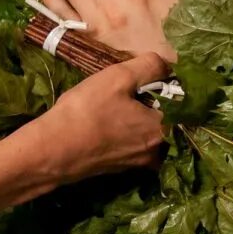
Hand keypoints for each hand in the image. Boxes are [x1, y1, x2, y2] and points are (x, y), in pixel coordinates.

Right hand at [29, 52, 171, 181]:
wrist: (50, 152)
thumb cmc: (86, 112)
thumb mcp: (117, 77)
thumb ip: (148, 66)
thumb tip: (167, 63)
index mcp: (163, 130)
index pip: (182, 104)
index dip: (171, 87)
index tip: (155, 77)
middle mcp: (157, 151)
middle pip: (167, 122)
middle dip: (155, 105)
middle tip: (135, 90)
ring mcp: (137, 164)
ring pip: (149, 136)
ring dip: (140, 120)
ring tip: (121, 104)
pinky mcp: (120, 170)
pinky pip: (133, 147)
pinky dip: (127, 134)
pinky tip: (109, 123)